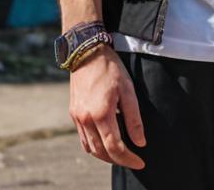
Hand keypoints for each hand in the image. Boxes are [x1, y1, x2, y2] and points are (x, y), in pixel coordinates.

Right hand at [69, 46, 145, 168]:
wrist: (87, 51)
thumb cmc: (110, 68)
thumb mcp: (128, 90)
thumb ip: (134, 118)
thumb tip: (140, 142)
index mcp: (101, 114)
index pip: (115, 147)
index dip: (129, 159)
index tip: (140, 162)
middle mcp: (86, 119)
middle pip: (101, 152)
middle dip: (118, 160)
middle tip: (132, 159)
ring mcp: (77, 117)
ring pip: (90, 148)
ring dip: (105, 155)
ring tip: (120, 152)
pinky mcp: (73, 113)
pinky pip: (83, 138)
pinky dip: (94, 145)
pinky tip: (104, 139)